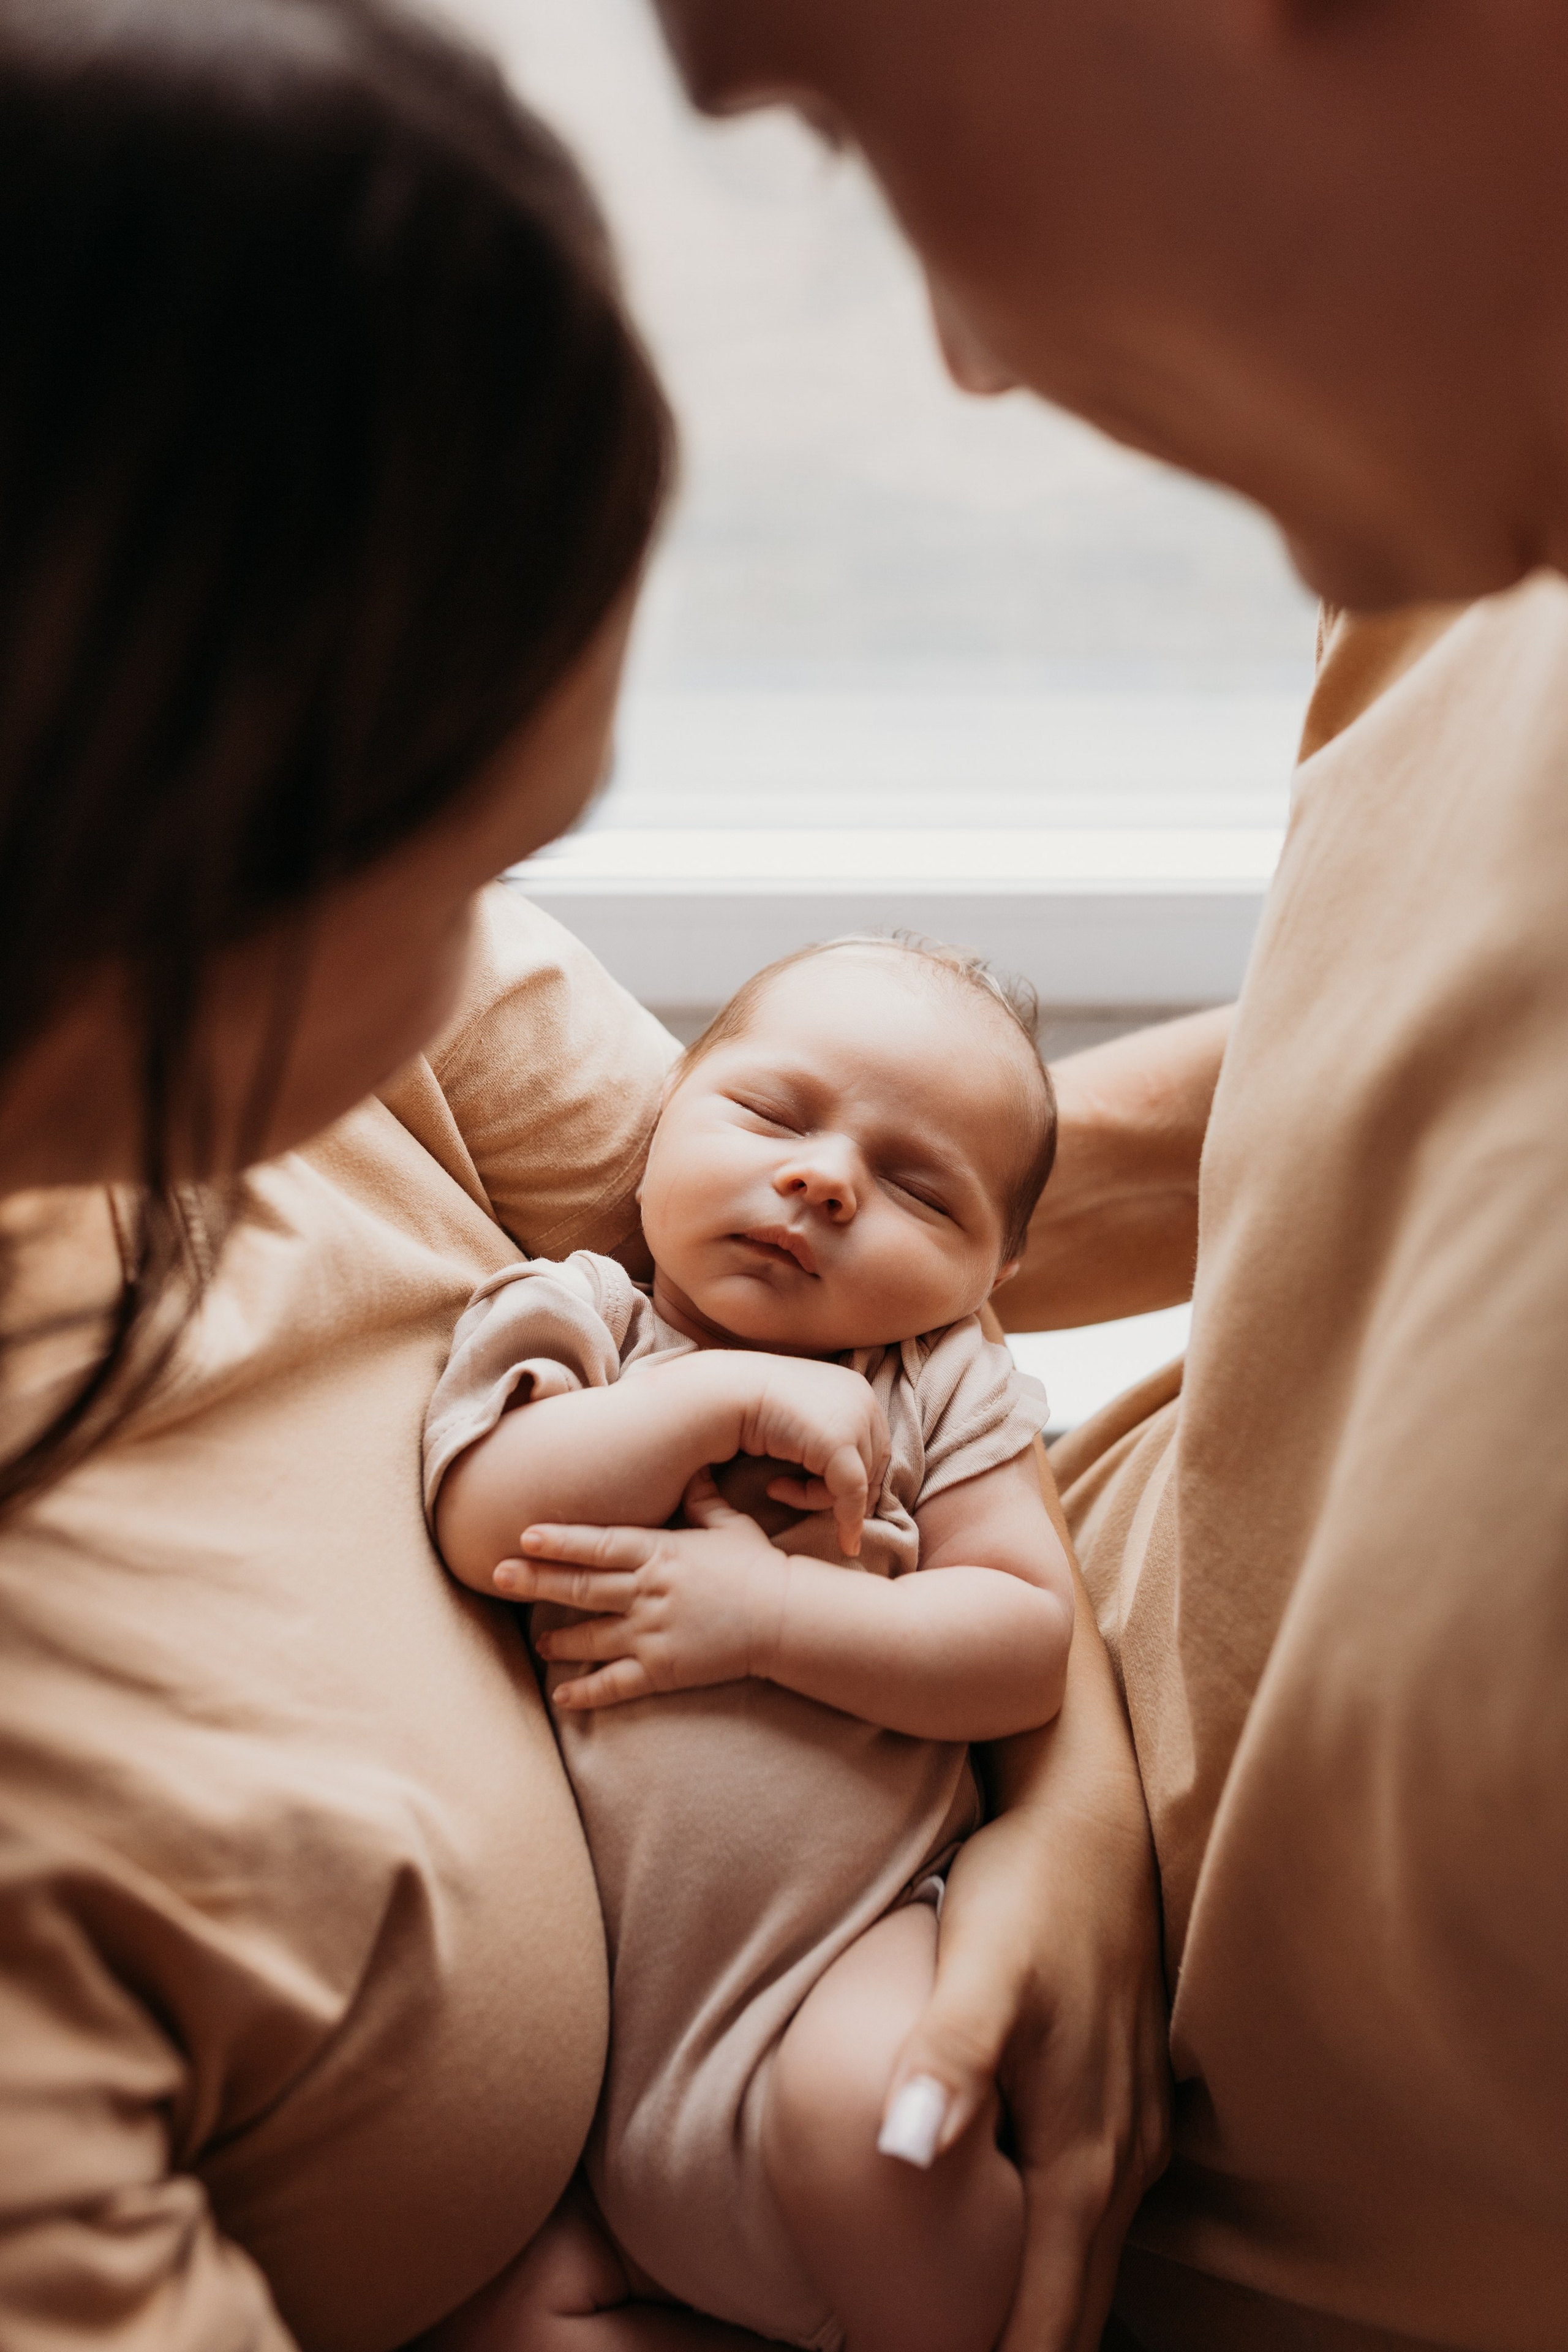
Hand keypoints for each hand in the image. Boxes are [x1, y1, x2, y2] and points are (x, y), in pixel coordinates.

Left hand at [495, 1472, 788, 1710]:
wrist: (786, 1617)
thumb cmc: (757, 1566)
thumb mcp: (728, 1523)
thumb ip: (702, 1498)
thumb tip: (692, 1468)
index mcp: (660, 1552)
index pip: (597, 1543)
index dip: (558, 1541)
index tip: (524, 1535)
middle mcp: (647, 1590)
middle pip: (580, 1586)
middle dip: (535, 1581)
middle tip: (498, 1575)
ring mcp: (652, 1632)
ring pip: (590, 1637)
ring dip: (558, 1640)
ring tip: (538, 1643)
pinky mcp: (662, 1669)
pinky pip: (614, 1684)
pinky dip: (584, 1692)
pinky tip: (561, 1695)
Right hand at [729, 1354, 890, 1556]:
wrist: (725, 1393)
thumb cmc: (751, 1405)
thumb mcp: (801, 1417)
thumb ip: (827, 1434)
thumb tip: (846, 1478)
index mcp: (857, 1390)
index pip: (874, 1446)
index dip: (855, 1477)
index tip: (822, 1493)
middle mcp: (864, 1401)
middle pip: (873, 1466)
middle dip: (838, 1490)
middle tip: (794, 1493)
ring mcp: (855, 1420)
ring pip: (860, 1485)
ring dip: (819, 1498)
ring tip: (777, 1488)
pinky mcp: (839, 1443)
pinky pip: (852, 1497)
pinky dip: (847, 1523)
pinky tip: (839, 1539)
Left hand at [876, 1665, 1170, 2346]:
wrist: (1093, 1815)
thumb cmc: (1030, 1888)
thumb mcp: (981, 1966)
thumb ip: (948, 2058)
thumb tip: (906, 2154)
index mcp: (1082, 2148)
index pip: (1048, 2310)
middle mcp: (1122, 2153)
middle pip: (1078, 2300)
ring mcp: (1134, 2122)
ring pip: (1092, 2255)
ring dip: (1050, 2311)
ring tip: (988, 2343)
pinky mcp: (1127, 2090)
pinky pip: (1098, 2207)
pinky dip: (1065, 2256)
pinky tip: (1032, 2256)